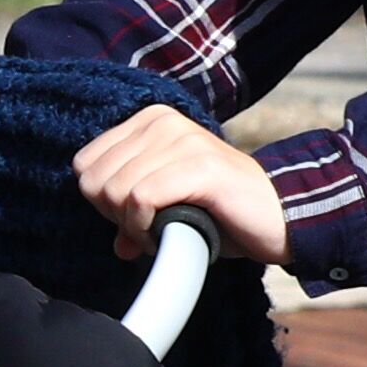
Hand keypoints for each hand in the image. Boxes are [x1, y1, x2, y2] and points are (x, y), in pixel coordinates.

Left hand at [71, 106, 286, 261]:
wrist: (280, 217)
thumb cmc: (224, 212)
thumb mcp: (170, 206)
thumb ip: (137, 216)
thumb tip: (118, 245)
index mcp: (150, 121)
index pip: (85, 163)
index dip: (101, 200)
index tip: (133, 218)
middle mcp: (163, 122)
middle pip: (94, 179)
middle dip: (114, 215)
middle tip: (147, 228)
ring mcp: (183, 140)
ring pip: (116, 189)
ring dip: (133, 226)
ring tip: (163, 232)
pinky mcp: (199, 166)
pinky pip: (141, 198)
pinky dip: (145, 228)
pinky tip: (168, 235)